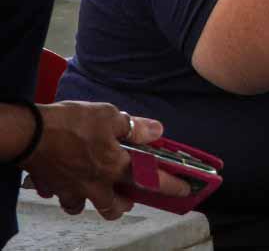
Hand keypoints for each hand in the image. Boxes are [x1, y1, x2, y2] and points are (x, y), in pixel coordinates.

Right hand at [22, 102, 190, 219]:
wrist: (29, 133)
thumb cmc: (72, 123)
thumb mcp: (110, 116)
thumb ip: (135, 127)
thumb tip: (157, 131)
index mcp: (115, 167)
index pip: (150, 180)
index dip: (170, 186)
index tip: (184, 191)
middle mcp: (95, 184)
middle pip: (114, 207)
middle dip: (124, 204)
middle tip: (130, 195)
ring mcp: (72, 189)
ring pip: (86, 207)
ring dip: (95, 202)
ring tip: (99, 189)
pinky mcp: (52, 186)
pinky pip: (63, 197)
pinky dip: (68, 193)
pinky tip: (69, 180)